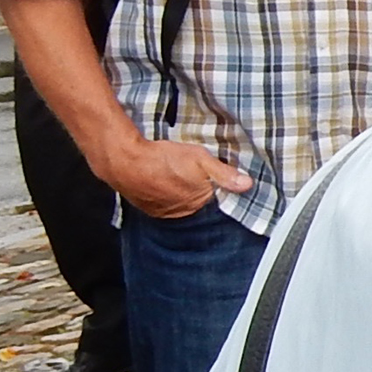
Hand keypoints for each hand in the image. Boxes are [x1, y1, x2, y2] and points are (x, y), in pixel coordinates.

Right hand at [96, 134, 252, 219]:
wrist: (124, 162)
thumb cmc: (162, 159)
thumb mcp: (199, 159)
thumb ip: (224, 173)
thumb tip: (247, 184)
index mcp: (198, 202)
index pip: (218, 200)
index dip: (220, 188)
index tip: (218, 180)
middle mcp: (182, 212)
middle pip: (200, 202)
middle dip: (201, 190)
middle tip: (194, 173)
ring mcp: (164, 212)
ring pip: (182, 203)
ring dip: (183, 192)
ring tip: (178, 176)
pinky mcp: (149, 209)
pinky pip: (165, 204)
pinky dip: (168, 194)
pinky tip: (166, 181)